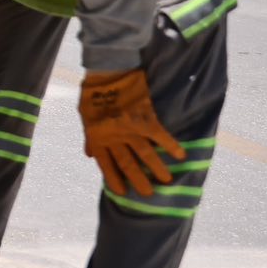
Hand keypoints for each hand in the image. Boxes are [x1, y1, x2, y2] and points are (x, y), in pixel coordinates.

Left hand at [78, 68, 186, 197]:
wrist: (108, 72)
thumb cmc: (93, 94)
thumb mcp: (85, 118)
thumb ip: (90, 138)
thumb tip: (89, 155)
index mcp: (99, 138)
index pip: (106, 165)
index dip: (113, 179)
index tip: (121, 193)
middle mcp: (115, 138)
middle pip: (128, 164)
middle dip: (138, 181)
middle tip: (149, 195)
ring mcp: (131, 130)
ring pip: (146, 154)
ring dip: (157, 168)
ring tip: (167, 181)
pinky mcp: (146, 119)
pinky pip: (161, 136)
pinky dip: (171, 146)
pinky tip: (181, 156)